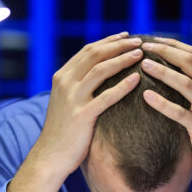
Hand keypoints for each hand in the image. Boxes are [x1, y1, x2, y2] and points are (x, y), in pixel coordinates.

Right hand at [34, 31, 143, 175]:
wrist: (50, 155)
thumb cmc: (64, 130)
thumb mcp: (66, 101)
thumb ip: (78, 85)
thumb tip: (99, 73)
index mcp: (62, 77)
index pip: (87, 50)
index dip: (108, 41)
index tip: (126, 36)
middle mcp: (65, 83)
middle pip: (95, 55)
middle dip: (118, 45)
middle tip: (138, 41)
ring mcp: (72, 98)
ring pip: (100, 70)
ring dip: (122, 59)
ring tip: (140, 55)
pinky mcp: (82, 115)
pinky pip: (106, 97)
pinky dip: (123, 85)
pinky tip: (137, 79)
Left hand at [141, 37, 191, 191]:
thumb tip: (173, 70)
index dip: (172, 44)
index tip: (151, 40)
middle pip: (190, 62)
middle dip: (165, 51)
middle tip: (143, 47)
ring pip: (185, 83)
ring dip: (163, 72)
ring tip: (143, 65)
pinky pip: (179, 113)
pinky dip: (162, 103)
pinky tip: (146, 96)